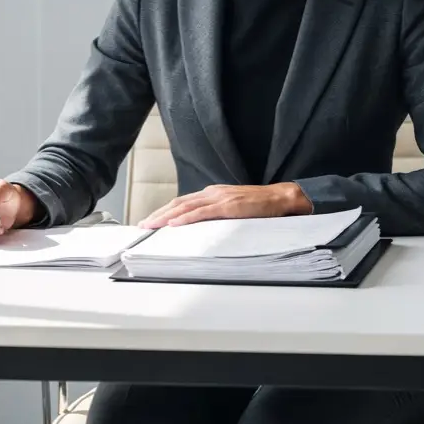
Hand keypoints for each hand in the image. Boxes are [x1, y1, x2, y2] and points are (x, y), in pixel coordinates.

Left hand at [138, 183, 312, 228]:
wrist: (281, 198)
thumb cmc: (260, 206)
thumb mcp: (233, 210)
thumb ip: (217, 216)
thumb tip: (201, 230)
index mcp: (212, 194)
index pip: (182, 202)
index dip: (164, 211)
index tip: (150, 221)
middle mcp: (212, 193)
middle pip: (178, 203)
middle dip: (158, 214)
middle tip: (142, 226)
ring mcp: (219, 198)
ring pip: (186, 206)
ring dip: (166, 216)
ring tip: (151, 225)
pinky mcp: (228, 206)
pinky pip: (203, 213)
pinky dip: (186, 218)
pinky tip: (174, 224)